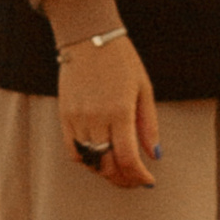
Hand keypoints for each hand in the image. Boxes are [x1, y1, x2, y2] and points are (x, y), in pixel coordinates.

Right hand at [50, 23, 159, 187]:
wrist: (88, 37)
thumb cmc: (121, 61)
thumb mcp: (144, 89)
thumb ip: (149, 124)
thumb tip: (154, 155)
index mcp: (120, 111)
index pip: (127, 158)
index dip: (139, 176)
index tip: (148, 181)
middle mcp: (96, 117)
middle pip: (107, 164)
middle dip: (124, 179)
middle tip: (135, 181)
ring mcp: (77, 118)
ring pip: (90, 160)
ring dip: (106, 171)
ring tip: (119, 171)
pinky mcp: (64, 115)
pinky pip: (72, 150)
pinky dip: (87, 160)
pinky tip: (99, 157)